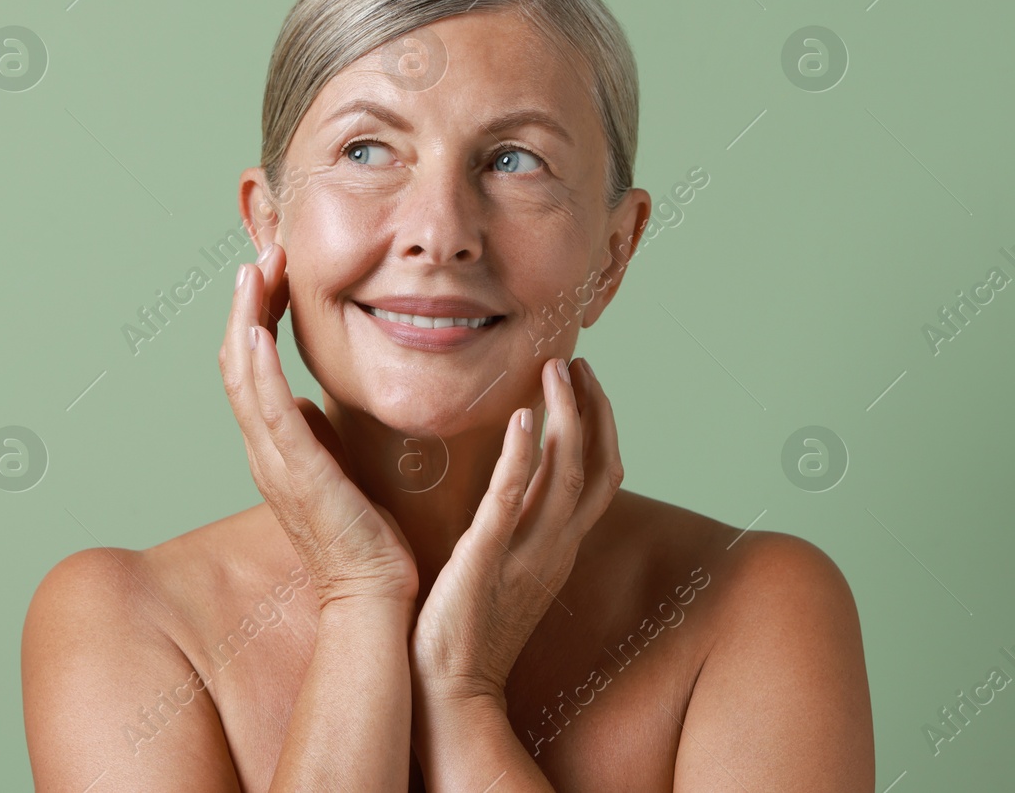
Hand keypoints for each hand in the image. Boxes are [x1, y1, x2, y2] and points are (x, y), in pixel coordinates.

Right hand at [219, 243, 419, 611]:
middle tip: (261, 254)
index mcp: (273, 444)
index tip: (272, 272)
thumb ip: (315, 434)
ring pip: (243, 376)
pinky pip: (268, 412)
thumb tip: (308, 402)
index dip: (254, 315)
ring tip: (254, 271)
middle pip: (236, 360)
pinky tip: (257, 330)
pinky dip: (258, 368)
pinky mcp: (298, 474)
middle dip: (246, 303)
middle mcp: (263, 448)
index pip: (251, 366)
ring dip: (245, 318)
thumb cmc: (363, 535)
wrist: (375, 593)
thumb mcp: (335, 466)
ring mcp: (274, 461)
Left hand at [410, 357, 622, 705]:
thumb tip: (514, 476)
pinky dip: (522, 455)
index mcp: (558, 548)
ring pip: (568, 473)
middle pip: (598, 467)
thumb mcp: (504, 565)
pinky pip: (511, 500)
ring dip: (567, 416)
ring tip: (555, 369)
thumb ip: (514, 522)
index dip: (601, 425)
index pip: (601, 476)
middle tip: (576, 361)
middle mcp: (554, 549)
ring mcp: (527, 555)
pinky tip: (521, 417)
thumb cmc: (466, 628)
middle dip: (594, 409)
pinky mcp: (486, 560)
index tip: (585, 379)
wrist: (451, 691)